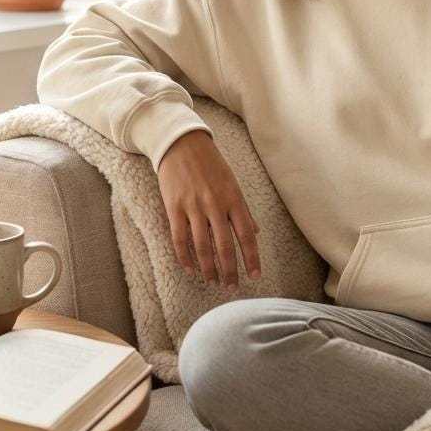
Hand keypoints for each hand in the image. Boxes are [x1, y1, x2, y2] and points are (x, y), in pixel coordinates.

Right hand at [156, 130, 261, 288]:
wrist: (182, 144)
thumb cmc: (211, 164)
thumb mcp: (233, 182)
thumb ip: (243, 209)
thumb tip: (255, 232)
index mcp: (233, 198)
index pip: (246, 235)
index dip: (251, 257)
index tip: (255, 276)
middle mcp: (215, 205)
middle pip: (224, 246)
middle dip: (229, 270)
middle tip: (231, 287)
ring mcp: (193, 207)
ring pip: (202, 246)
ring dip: (208, 269)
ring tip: (212, 282)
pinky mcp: (174, 207)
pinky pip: (179, 238)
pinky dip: (185, 257)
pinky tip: (190, 269)